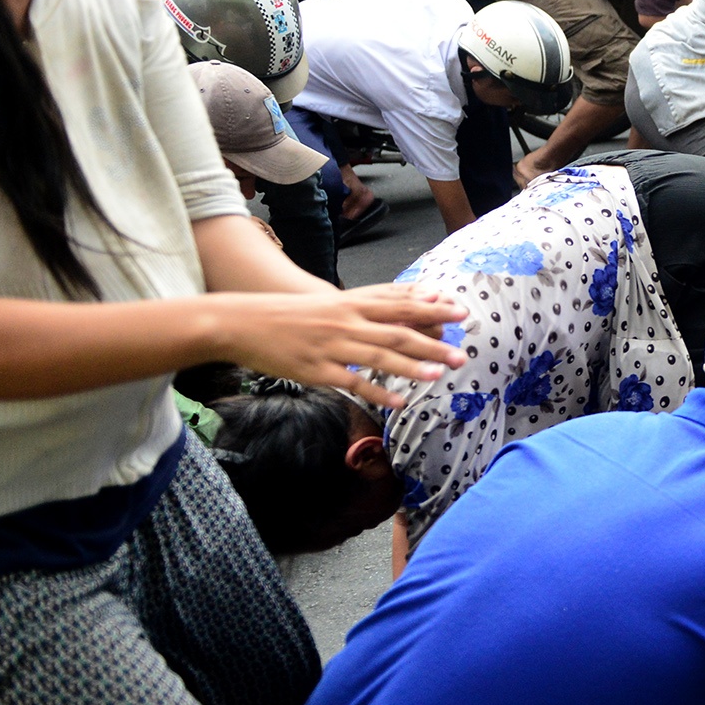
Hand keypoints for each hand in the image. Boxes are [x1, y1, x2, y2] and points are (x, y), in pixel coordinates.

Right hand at [207, 285, 467, 408]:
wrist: (243, 322)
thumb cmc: (291, 314)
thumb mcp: (330, 303)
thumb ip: (364, 307)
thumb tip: (400, 312)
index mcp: (350, 302)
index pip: (399, 304)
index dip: (431, 308)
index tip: (460, 312)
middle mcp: (346, 322)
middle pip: (397, 332)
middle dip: (432, 343)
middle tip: (461, 353)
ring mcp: (331, 346)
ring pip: (378, 356)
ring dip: (411, 366)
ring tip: (438, 374)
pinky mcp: (316, 370)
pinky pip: (352, 383)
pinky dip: (377, 393)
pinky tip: (398, 402)